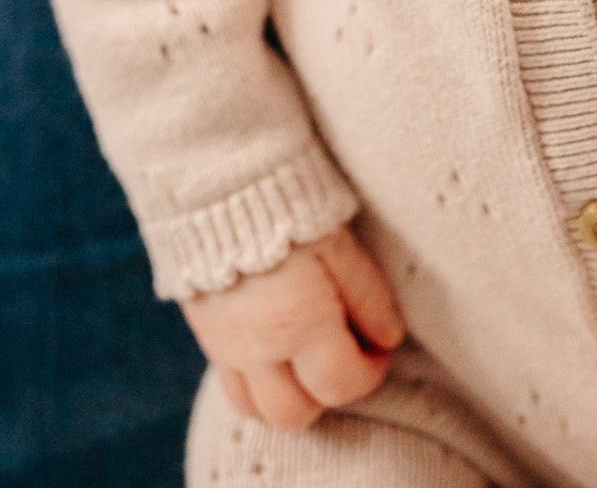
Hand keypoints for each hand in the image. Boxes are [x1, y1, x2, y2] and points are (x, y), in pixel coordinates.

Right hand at [181, 225, 404, 430]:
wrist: (218, 182)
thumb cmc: (289, 207)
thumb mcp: (340, 245)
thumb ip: (368, 296)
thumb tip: (390, 339)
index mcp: (300, 327)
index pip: (341, 384)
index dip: (370, 372)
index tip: (378, 347)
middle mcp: (260, 351)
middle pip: (296, 414)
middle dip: (327, 392)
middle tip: (344, 353)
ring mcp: (227, 348)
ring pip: (258, 410)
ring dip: (289, 397)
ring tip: (309, 358)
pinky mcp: (206, 336)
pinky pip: (231, 388)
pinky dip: (257, 385)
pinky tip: (275, 351)